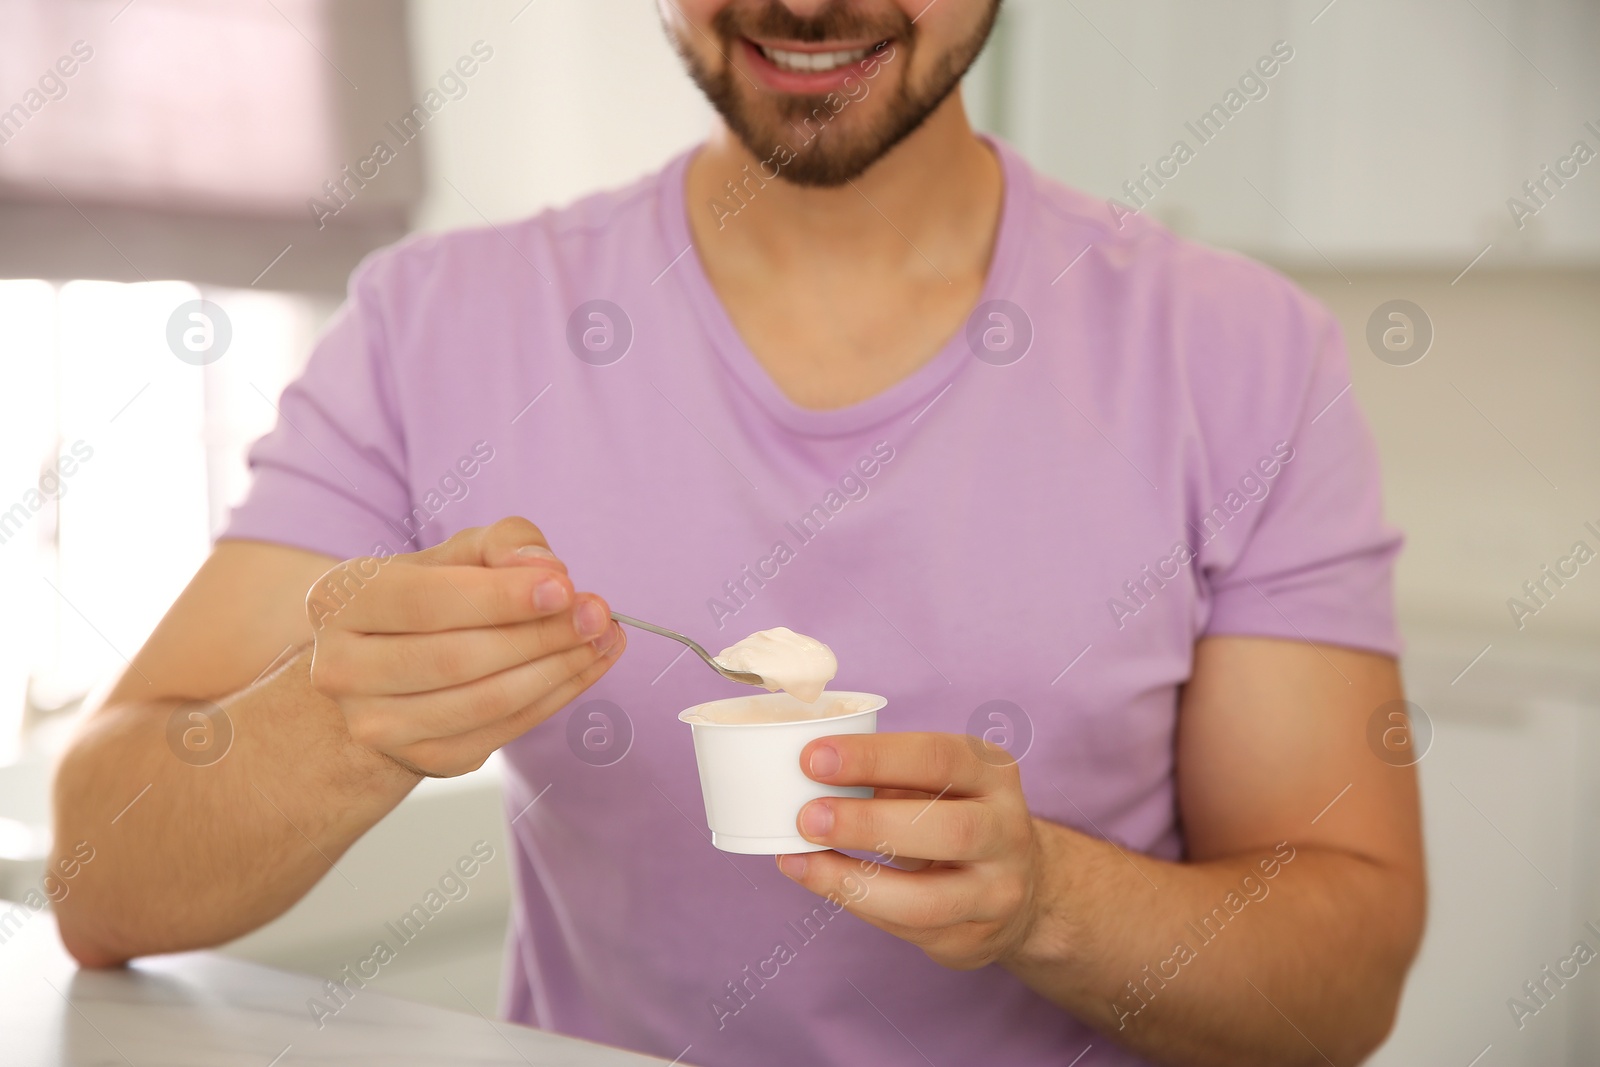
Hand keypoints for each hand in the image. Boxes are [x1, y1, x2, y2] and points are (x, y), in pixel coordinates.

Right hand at [305, 517, 624, 776]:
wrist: (391, 671)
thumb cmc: (429, 597)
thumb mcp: (456, 554)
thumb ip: (501, 544)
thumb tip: (546, 569)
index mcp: (339, 602)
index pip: (424, 603)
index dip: (499, 598)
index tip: (565, 587)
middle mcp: (342, 670)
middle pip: (458, 659)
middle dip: (540, 635)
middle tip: (599, 613)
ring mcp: (378, 725)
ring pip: (485, 702)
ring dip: (559, 669)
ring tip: (604, 636)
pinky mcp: (425, 759)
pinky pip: (504, 730)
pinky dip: (557, 696)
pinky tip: (588, 664)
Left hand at [777, 732, 1042, 969]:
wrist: (1018, 886)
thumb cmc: (954, 815)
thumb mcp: (938, 781)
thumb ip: (887, 775)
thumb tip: (804, 776)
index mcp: (992, 773)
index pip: (937, 758)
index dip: (873, 758)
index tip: (813, 758)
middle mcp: (1006, 831)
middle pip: (948, 830)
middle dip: (868, 824)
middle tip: (807, 817)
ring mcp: (997, 891)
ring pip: (928, 899)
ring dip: (853, 880)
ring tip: (800, 858)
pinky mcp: (974, 938)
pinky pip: (908, 928)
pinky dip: (854, 902)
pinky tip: (817, 879)